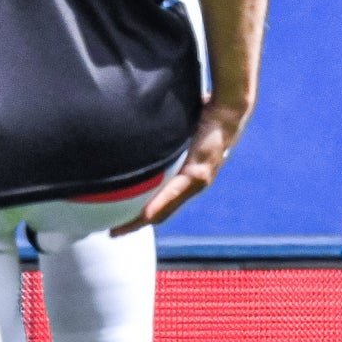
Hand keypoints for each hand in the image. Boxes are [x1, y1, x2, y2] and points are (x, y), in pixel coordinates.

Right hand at [113, 99, 247, 232]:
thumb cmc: (204, 115)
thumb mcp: (178, 128)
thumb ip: (161, 133)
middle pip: (161, 213)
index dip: (142, 214)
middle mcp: (192, 185)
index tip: (119, 219)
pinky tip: (144, 213)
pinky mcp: (199, 173)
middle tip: (113, 232)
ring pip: (166, 209)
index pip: (162, 202)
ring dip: (142, 221)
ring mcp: (197, 182)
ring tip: (120, 229)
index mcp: (187, 176)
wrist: (228, 110)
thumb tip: (138, 123)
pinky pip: (174, 191)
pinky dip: (159, 204)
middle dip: (136, 224)